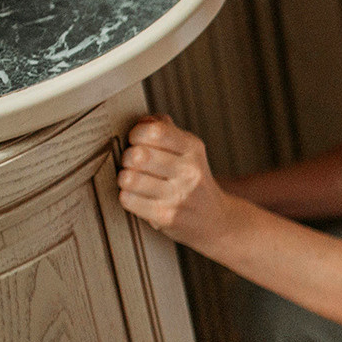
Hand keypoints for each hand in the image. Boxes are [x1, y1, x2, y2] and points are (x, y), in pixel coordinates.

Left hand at [116, 114, 229, 245]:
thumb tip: (144, 121)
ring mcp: (179, 196)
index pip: (154, 131)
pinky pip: (128, 199)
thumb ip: (166, 130)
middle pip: (138, 155)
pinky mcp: (167, 217)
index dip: (137, 134)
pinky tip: (139, 197)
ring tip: (134, 181)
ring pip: (129, 178)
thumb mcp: (188, 151)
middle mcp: (189, 171)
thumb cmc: (193, 181)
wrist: (216, 220)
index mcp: (193, 149)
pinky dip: (127, 197)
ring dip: (125, 178)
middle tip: (133, 164)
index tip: (138, 141)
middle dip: (127, 158)